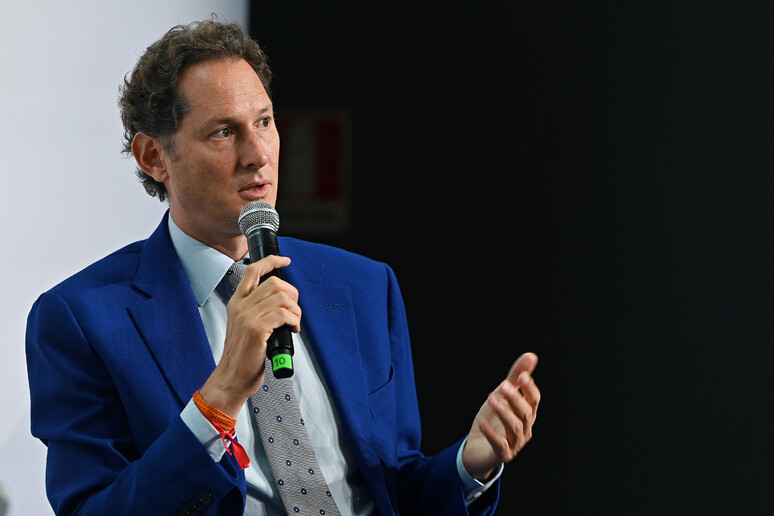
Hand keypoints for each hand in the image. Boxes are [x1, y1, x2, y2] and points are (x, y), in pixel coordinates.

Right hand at [199, 255, 300, 416]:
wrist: (231, 377)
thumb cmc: (241, 355)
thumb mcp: (243, 325)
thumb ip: (255, 310)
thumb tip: (280, 301)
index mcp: (236, 303)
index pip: (253, 271)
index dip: (271, 261)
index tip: (285, 260)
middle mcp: (240, 306)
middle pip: (274, 283)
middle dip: (292, 294)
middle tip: (294, 310)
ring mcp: (247, 317)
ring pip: (282, 298)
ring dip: (295, 310)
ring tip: (294, 323)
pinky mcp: (256, 330)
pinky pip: (283, 314)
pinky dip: (294, 319)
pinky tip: (293, 329)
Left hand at [462, 352, 539, 481]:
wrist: (477, 448)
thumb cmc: (493, 420)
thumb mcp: (502, 396)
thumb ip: (515, 377)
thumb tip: (532, 356)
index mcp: (527, 414)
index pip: (535, 400)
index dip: (530, 389)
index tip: (522, 376)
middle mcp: (525, 429)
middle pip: (526, 413)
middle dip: (516, 399)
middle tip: (503, 386)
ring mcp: (515, 444)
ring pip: (514, 428)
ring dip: (504, 412)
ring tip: (491, 399)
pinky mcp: (503, 455)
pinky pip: (499, 444)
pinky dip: (491, 433)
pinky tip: (482, 421)